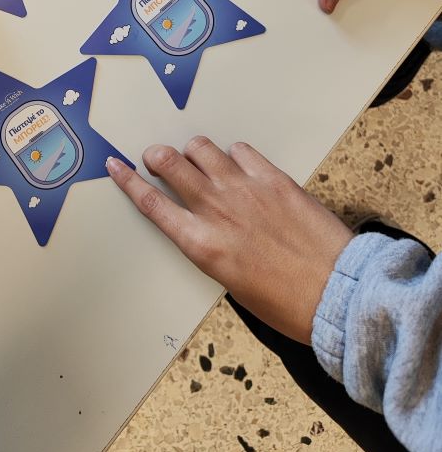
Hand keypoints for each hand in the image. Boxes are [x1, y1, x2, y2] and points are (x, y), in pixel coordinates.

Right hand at [107, 137, 352, 343]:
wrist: (336, 295)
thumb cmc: (285, 303)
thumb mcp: (230, 282)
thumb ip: (209, 245)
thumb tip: (202, 224)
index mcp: (201, 244)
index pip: (151, 203)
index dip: (128, 181)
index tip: (115, 166)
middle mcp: (216, 210)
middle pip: (170, 164)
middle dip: (157, 156)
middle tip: (158, 158)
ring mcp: (245, 189)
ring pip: (201, 148)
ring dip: (194, 152)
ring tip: (201, 162)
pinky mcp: (273, 178)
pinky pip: (241, 149)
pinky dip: (234, 155)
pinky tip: (240, 167)